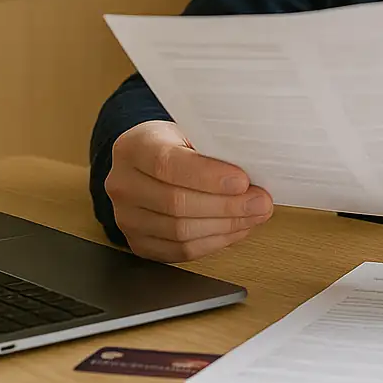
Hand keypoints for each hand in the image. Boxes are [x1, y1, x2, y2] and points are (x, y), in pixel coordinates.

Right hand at [104, 121, 273, 261]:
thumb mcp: (190, 131)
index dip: (208, 176)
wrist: (147, 162)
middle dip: (227, 206)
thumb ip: (214, 148)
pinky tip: (235, 229)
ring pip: (180, 232)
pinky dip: (214, 243)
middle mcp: (122, 184)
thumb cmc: (175, 144)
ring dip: (225, 226)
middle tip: (260, 202)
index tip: (242, 181)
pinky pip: (180, 251)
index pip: (167, 164)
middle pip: (176, 203)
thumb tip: (255, 171)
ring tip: (253, 215)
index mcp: (133, 147)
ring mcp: (126, 218)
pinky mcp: (138, 243)